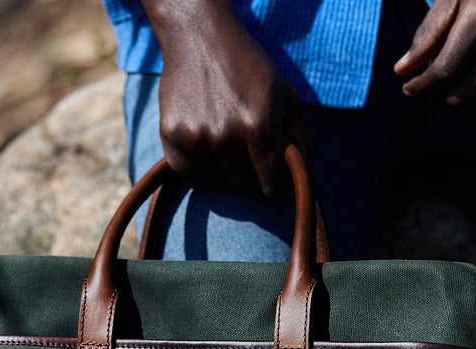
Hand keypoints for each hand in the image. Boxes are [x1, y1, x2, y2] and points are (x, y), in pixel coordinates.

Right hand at [144, 1, 315, 194]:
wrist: (200, 36)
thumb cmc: (249, 66)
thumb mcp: (286, 94)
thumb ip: (303, 137)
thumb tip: (304, 176)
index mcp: (258, 125)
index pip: (268, 184)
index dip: (272, 180)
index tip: (270, 169)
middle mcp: (225, 135)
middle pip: (243, 185)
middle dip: (251, 175)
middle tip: (248, 152)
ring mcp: (195, 136)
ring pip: (217, 183)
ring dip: (226, 173)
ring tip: (228, 144)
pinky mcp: (171, 135)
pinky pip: (191, 177)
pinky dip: (201, 173)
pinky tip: (208, 152)